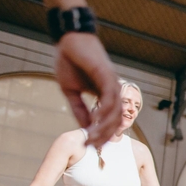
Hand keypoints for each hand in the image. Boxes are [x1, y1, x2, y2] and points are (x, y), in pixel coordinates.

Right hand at [54, 32, 121, 147]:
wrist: (69, 40)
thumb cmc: (70, 62)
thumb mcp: (71, 91)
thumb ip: (79, 108)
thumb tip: (85, 126)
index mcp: (106, 95)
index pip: (110, 120)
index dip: (102, 133)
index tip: (91, 145)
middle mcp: (113, 91)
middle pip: (116, 119)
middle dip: (105, 134)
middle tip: (93, 146)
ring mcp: (112, 83)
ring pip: (115, 110)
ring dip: (105, 126)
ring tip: (94, 137)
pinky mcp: (107, 75)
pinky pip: (110, 97)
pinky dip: (105, 110)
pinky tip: (97, 120)